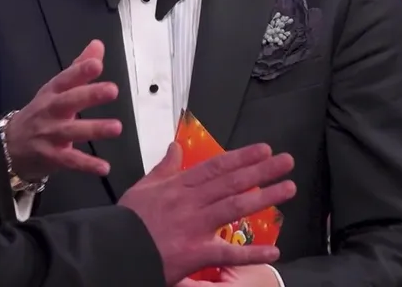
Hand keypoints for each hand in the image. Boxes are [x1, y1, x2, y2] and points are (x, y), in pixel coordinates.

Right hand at [4, 40, 121, 180]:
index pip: (65, 79)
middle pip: (68, 101)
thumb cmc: (41, 113)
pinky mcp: (50, 156)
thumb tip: (98, 45)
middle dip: (89, 95)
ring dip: (94, 129)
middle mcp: (49, 111)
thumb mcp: (56, 89)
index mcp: (52, 92)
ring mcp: (48, 134)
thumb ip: (79, 68)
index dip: (80, 71)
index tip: (97, 64)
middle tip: (113, 90)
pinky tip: (104, 167)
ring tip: (116, 127)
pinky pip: (70, 161)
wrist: (10, 146)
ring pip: (71, 131)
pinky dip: (86, 165)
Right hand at [119, 142, 295, 284]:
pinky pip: (228, 253)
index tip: (264, 149)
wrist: (113, 248)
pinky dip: (251, 253)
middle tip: (286, 161)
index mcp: (179, 186)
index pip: (216, 166)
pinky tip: (274, 251)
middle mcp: (191, 203)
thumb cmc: (127, 221)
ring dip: (264, 198)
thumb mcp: (143, 187)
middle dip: (262, 170)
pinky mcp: (196, 253)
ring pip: (235, 208)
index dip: (242, 156)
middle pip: (232, 182)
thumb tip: (175, 147)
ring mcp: (195, 227)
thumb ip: (164, 167)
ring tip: (288, 188)